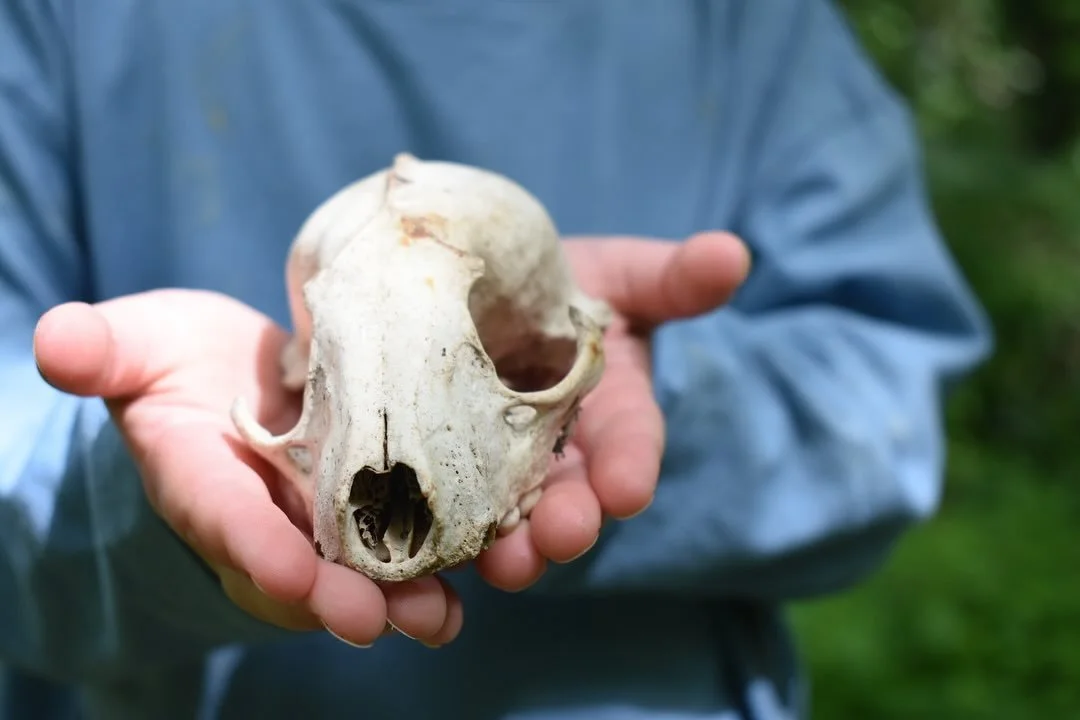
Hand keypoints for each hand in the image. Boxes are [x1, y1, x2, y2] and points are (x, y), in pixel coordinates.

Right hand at [33, 290, 460, 647]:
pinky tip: (486, 575)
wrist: (240, 383)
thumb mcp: (140, 349)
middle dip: (339, 597)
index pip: (223, 520)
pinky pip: (415, 539)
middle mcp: (270, 518)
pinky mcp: (381, 503)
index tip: (287, 571)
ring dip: (406, 597)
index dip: (253, 547)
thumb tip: (56, 341)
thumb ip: (104, 352)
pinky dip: (450, 559)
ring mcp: (328, 520)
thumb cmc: (181, 366)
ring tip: (440, 617)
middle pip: (305, 569)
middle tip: (375, 619)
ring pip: (368, 570)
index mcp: (206, 482)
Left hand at [475, 231, 750, 589]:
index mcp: (613, 413)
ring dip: (513, 547)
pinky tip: (431, 554)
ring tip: (506, 565)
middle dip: (571, 520)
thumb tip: (730, 254)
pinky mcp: (450, 478)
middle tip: (563, 536)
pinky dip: (443, 534)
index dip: (631, 466)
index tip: (628, 489)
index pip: (631, 444)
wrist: (488, 296)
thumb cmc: (562, 285)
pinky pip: (447, 512)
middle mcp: (565, 455)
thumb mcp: (621, 276)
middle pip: (573, 498)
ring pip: (513, 520)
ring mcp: (506, 472)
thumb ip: (673, 278)